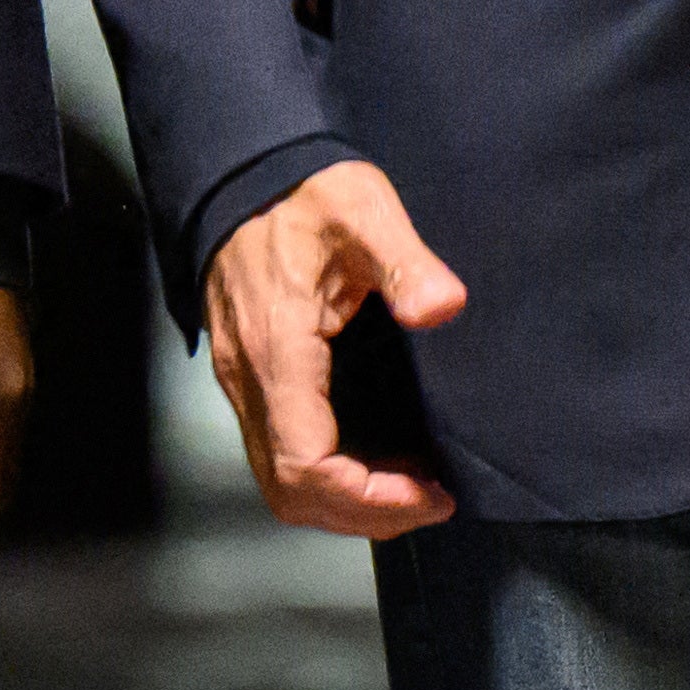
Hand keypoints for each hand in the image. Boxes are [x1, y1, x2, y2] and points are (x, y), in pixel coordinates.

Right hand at [199, 158, 465, 538]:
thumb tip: (444, 308)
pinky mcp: (251, 377)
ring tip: (410, 488)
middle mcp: (251, 378)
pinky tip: (377, 458)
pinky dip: (329, 474)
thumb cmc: (303, 194)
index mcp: (278, 350)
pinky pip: (280, 452)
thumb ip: (406, 262)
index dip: (368, 499)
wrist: (246, 175)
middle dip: (362, 515)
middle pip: (290, 493)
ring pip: (280, 481)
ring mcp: (244, 382)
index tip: (428, 492)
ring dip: (345, 501)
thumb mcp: (364, 211)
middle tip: (429, 501)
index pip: (307, 465)